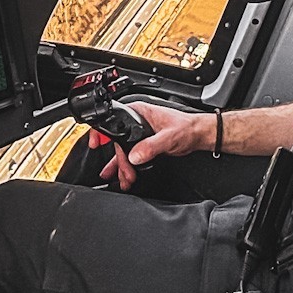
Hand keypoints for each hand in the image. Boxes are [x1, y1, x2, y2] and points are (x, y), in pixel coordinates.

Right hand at [87, 101, 214, 190]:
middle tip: (125, 174)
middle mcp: (137, 121)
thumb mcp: (169, 137)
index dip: (102, 132)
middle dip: (120, 161)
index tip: (95, 143)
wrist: (197, 136)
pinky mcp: (144, 144)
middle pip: (118, 142)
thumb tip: (135, 155)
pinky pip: (131, 156)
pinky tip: (125, 176)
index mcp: (140, 112)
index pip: (114, 120)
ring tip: (123, 180)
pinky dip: (127, 167)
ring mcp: (140, 134)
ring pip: (123, 151)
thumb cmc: (187, 128)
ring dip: (122, 167)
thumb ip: (151, 146)